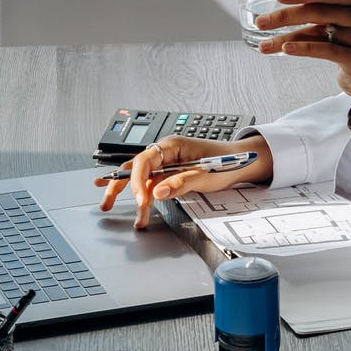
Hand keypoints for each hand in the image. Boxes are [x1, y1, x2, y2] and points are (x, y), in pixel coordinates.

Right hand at [95, 134, 273, 229]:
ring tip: (108, 204)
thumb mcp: (204, 174)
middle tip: (108, 203)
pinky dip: (137, 190)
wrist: (242, 161)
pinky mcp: (170, 173)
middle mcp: (166, 152)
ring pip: (140, 177)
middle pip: (135, 167)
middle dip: (119, 185)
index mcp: (172, 145)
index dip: (138, 180)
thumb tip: (156, 192)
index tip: (140, 199)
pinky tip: (117, 191)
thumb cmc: (226, 162)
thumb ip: (179, 183)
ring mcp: (167, 162)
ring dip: (127, 192)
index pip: (145, 160)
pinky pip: (150, 181)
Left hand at [254, 0, 350, 121]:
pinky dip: (304, 49)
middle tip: (261, 22)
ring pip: (318, 34)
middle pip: (318, 12)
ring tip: (264, 45)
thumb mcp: (329, 15)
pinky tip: (287, 50)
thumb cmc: (347, 41)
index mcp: (349, 2)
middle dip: (286, 16)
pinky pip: (327, 51)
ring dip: (287, 38)